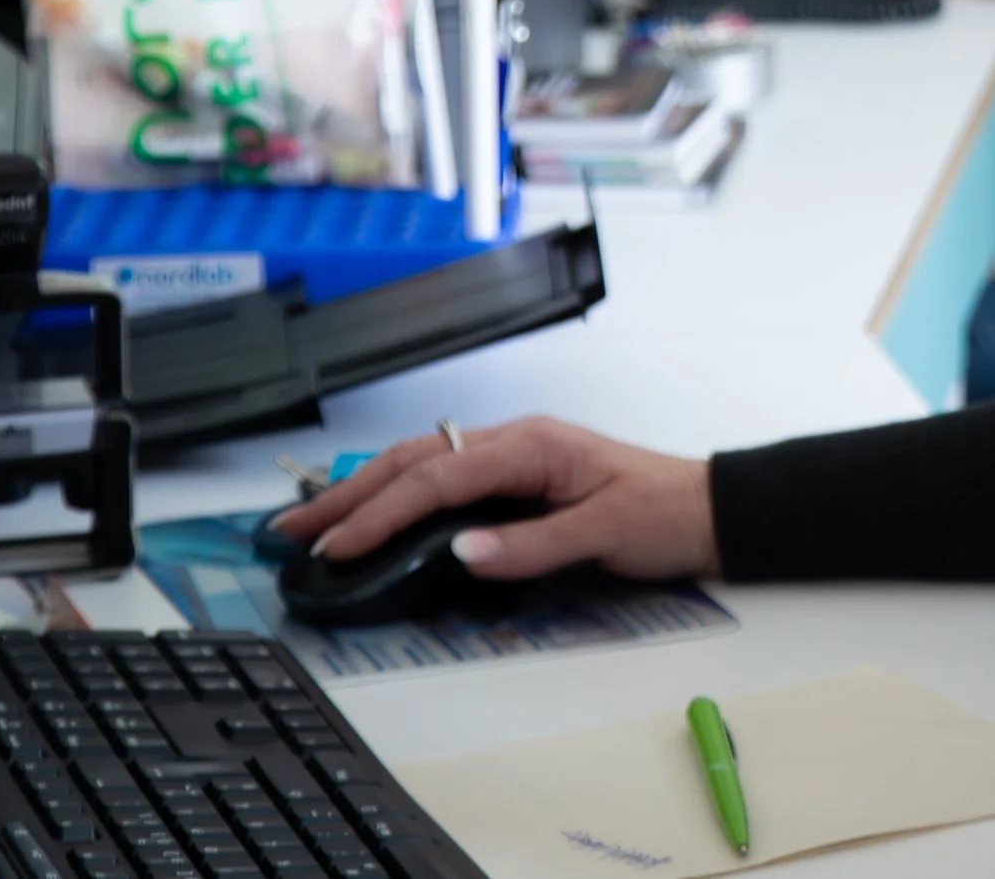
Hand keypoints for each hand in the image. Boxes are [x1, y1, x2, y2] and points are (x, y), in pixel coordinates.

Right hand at [266, 418, 716, 582]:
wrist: (707, 508)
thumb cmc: (663, 514)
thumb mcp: (604, 532)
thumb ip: (532, 546)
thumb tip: (461, 552)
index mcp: (531, 446)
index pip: (436, 478)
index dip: (380, 514)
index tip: (336, 549)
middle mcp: (513, 442)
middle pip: (412, 462)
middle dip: (346, 496)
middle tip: (287, 531)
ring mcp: (512, 456)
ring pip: (419, 464)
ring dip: (361, 492)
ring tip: (308, 522)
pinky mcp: (515, 476)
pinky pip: (441, 477)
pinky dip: (394, 492)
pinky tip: (369, 512)